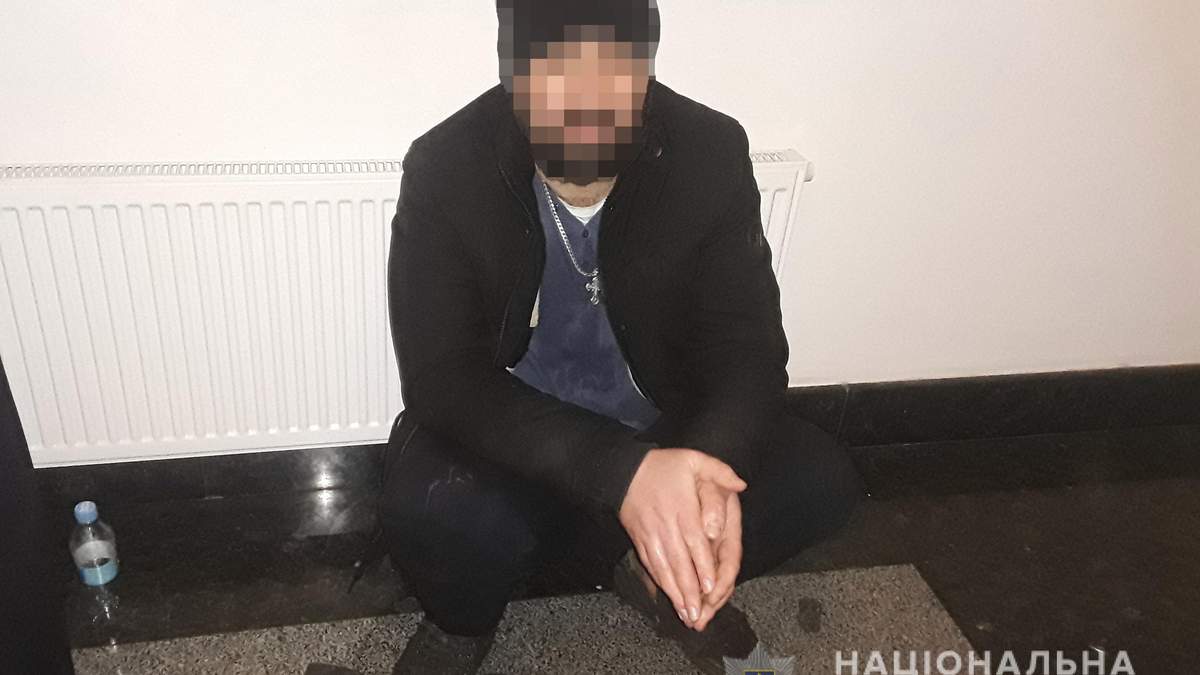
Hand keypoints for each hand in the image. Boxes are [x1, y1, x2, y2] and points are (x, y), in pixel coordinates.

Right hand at [618, 447, 746, 629]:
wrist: (623, 470)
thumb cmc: (662, 465)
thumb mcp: (693, 459)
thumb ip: (719, 471)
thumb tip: (740, 485)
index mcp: (682, 508)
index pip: (693, 540)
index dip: (701, 565)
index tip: (709, 586)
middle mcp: (666, 525)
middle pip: (679, 561)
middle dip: (689, 589)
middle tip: (698, 613)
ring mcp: (651, 535)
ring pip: (664, 568)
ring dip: (675, 593)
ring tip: (686, 614)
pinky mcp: (641, 540)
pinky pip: (652, 565)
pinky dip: (660, 583)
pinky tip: (669, 597)